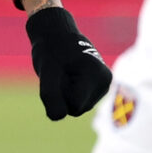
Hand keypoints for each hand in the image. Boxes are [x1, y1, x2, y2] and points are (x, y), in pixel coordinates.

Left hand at [25, 5, 111, 120]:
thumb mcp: (46, 71)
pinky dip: (71, 93)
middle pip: (76, 108)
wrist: (59, 35)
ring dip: (66, 94)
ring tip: (66, 73)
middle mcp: (105, 81)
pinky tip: (72, 76)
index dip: (59, 94)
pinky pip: (80, 103)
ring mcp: (104, 86)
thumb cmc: (52, 51)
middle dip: (63, 95)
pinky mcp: (100, 89)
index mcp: (96, 74)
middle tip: (60, 73)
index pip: (73, 105)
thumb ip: (49, 95)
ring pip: (78, 107)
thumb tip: (58, 117)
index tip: (59, 73)